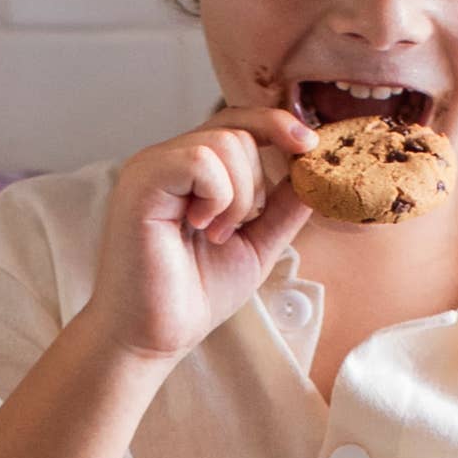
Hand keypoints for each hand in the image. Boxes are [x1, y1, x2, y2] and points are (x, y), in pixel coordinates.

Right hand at [87, 108, 313, 372]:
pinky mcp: (142, 181)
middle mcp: (166, 159)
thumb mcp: (256, 244)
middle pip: (238, 130)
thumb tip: (316, 173)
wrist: (153, 336)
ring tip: (213, 235)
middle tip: (231, 231)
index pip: (237, 121)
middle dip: (255, 184)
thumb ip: (283, 208)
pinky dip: (217, 196)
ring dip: (237, 196)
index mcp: (188, 170)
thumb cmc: (194, 295)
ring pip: (225, 142)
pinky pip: (200, 159)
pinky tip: (200, 227)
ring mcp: (150, 166)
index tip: (308, 144)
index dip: (275, 125)